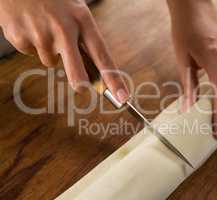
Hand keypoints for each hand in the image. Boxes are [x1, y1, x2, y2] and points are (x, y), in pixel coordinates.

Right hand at [0, 0, 128, 102]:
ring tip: (43, 26)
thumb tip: (89, 70)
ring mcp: (40, 33)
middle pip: (76, 68)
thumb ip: (82, 37)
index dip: (113, 79)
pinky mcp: (19, 36)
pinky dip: (30, 43)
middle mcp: (63, 28)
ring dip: (48, 50)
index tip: (122, 97)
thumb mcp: (75, 11)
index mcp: (82, 19)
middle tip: (81, 87)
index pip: (102, 55)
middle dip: (80, 81)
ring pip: (50, 60)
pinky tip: (29, 25)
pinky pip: (29, 52)